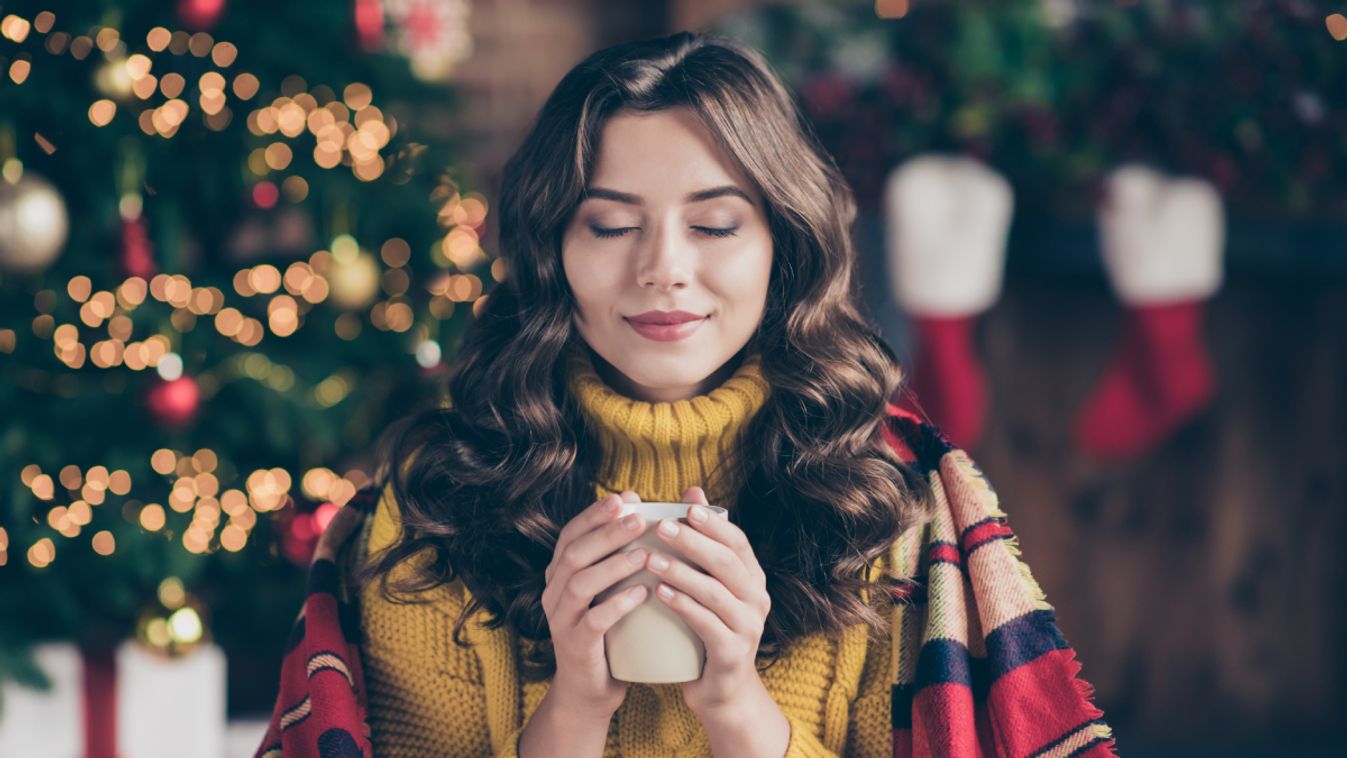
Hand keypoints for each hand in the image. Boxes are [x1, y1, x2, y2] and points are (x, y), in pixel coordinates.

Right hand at [541, 490, 649, 718]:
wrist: (591, 689)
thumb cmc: (608, 630)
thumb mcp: (609, 588)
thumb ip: (619, 552)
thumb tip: (639, 505)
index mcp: (560, 574)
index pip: (571, 534)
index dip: (594, 514)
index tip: (623, 498)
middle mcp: (554, 592)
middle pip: (574, 553)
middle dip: (606, 532)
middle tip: (638, 518)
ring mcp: (561, 620)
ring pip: (580, 584)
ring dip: (613, 565)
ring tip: (645, 554)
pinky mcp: (575, 645)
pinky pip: (593, 621)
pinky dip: (617, 604)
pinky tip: (642, 593)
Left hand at [645, 486, 771, 713]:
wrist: (721, 690)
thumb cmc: (709, 628)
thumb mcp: (709, 583)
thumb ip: (703, 541)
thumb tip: (692, 491)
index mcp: (752, 578)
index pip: (737, 542)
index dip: (713, 524)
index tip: (685, 508)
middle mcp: (757, 599)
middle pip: (727, 562)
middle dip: (694, 542)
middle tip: (661, 527)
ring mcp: (748, 627)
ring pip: (715, 592)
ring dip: (682, 572)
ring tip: (651, 559)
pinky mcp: (732, 653)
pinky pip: (707, 624)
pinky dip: (683, 605)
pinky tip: (659, 593)